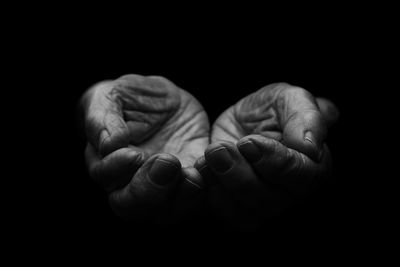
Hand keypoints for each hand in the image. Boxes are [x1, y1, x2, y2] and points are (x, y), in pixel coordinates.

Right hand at [82, 74, 208, 221]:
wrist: (166, 99)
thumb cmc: (130, 97)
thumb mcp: (113, 95)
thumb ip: (102, 117)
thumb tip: (109, 143)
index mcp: (108, 162)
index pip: (107, 177)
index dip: (118, 169)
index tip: (134, 154)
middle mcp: (133, 182)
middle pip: (133, 206)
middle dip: (150, 190)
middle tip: (167, 163)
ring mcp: (166, 186)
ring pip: (168, 210)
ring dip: (180, 196)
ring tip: (192, 175)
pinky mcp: (193, 179)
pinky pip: (199, 195)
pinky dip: (206, 186)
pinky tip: (211, 169)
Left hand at [195, 83, 338, 227]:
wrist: (240, 121)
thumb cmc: (270, 108)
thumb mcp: (288, 97)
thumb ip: (305, 117)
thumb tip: (311, 147)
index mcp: (312, 165)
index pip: (303, 177)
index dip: (275, 162)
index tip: (248, 142)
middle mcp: (290, 191)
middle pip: (270, 199)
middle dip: (240, 174)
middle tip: (219, 148)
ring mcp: (265, 204)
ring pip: (246, 212)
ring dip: (223, 184)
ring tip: (210, 154)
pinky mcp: (239, 209)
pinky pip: (226, 214)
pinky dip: (211, 193)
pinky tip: (204, 168)